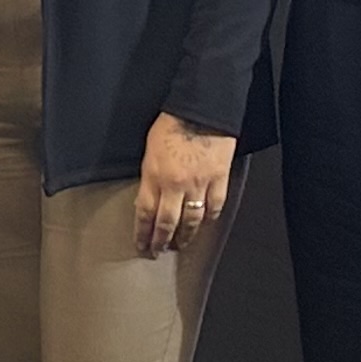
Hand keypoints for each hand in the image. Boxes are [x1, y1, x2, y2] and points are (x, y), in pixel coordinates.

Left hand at [134, 117, 239, 259]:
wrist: (201, 109)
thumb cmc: (172, 123)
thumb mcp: (150, 150)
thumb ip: (149, 176)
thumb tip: (149, 198)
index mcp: (154, 175)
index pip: (145, 213)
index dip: (142, 233)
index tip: (141, 245)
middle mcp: (175, 185)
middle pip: (167, 223)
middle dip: (160, 241)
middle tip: (157, 252)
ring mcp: (199, 184)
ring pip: (191, 220)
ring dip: (185, 236)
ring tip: (180, 244)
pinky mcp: (219, 179)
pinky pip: (214, 207)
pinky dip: (209, 218)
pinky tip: (204, 224)